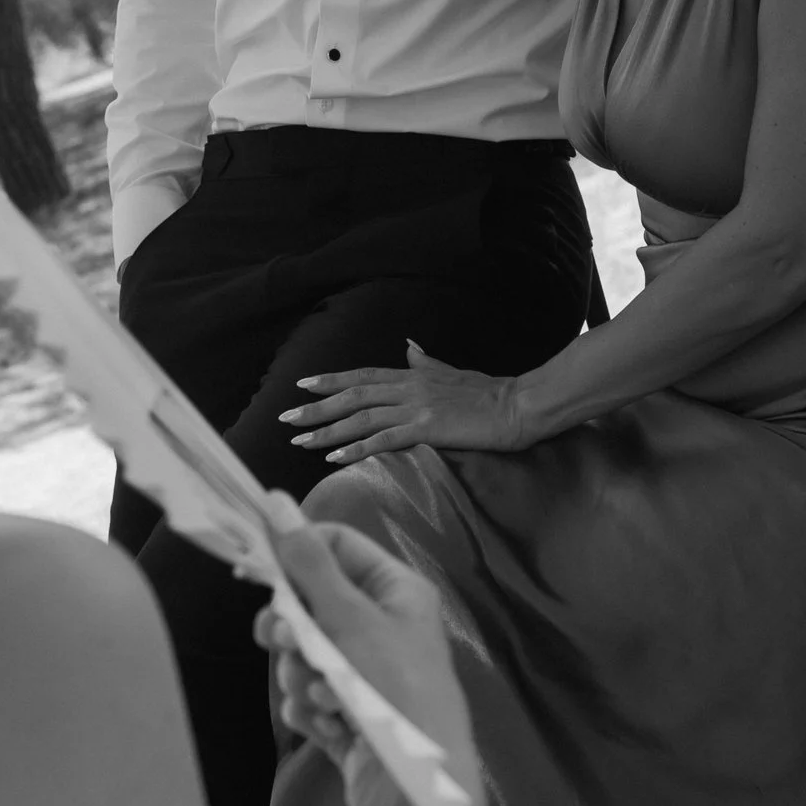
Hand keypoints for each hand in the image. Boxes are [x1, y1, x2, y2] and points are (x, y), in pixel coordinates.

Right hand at [261, 510, 485, 805]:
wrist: (415, 796)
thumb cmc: (395, 693)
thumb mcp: (350, 619)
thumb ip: (308, 563)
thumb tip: (275, 500)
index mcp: (398, 591)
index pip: (336, 546)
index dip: (295, 554)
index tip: (254, 570)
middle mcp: (387, 627)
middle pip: (313, 604)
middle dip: (295, 631)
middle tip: (288, 644)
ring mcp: (369, 676)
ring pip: (306, 654)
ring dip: (304, 676)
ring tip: (328, 699)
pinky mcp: (352, 719)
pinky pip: (309, 697)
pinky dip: (311, 710)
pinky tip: (332, 728)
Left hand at [282, 343, 537, 468]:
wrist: (519, 405)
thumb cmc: (491, 392)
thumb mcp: (453, 371)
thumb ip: (427, 362)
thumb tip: (409, 347)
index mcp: (413, 374)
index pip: (363, 376)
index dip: (332, 380)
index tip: (303, 385)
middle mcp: (409, 386)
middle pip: (353, 395)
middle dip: (317, 407)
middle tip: (286, 416)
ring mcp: (417, 407)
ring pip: (361, 417)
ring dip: (327, 430)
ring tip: (299, 440)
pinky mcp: (429, 428)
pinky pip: (384, 439)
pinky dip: (357, 448)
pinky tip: (334, 458)